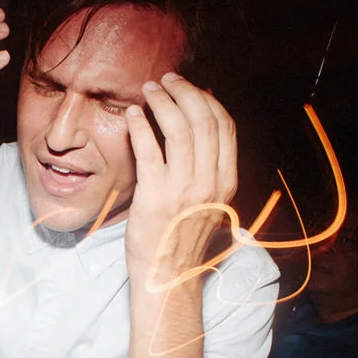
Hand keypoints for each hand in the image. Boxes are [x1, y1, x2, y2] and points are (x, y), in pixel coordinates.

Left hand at [123, 73, 237, 280]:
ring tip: (149, 90)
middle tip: (166, 80)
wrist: (167, 277)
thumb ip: (210, 172)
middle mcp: (209, 183)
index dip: (208, 101)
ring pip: (179, 129)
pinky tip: (132, 114)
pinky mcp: (154, 197)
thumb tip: (204, 135)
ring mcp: (183, 190)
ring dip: (162, 102)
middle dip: (185, 92)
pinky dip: (141, 126)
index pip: (225, 128)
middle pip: (203, 121)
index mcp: (226, 182)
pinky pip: (149, 150)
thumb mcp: (210, 205)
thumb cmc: (182, 240)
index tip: (192, 88)